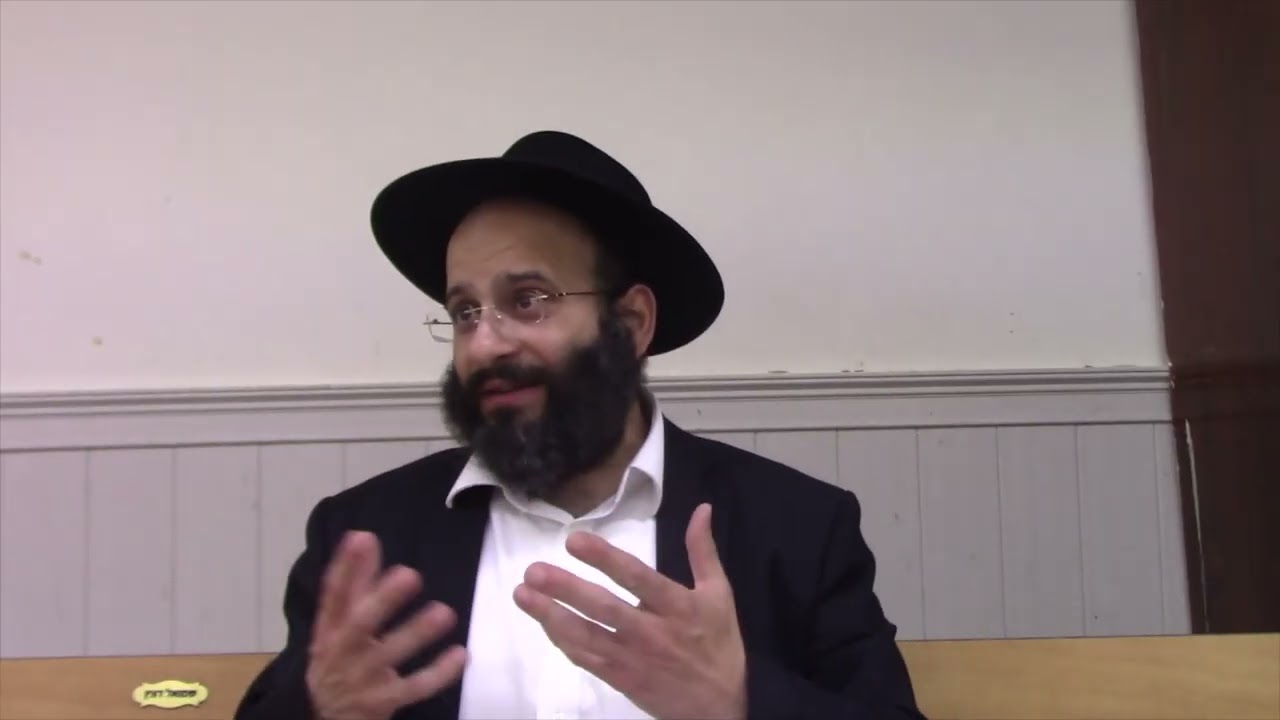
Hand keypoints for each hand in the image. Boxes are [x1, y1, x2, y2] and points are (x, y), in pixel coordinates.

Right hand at [306, 531, 466, 719]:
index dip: (345, 567)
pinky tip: (461, 654)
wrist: (328, 716)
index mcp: (330, 628)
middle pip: (360, 624)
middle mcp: (343, 651)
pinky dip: (438, 673)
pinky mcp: (385, 700)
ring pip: (390, 654)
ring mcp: (363, 678)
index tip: (362, 538)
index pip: (334, 594)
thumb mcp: (337, 625)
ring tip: (445, 612)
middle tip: (409, 574)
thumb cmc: (339, 659)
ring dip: (417, 633)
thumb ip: (355, 583)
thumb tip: (363, 536)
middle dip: (383, 599)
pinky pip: (415, 687)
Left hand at [513, 503, 745, 719]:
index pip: (637, 578)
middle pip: (603, 608)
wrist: (719, 709)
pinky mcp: (620, 678)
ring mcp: (632, 658)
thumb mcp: (720, 594)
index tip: (574, 540)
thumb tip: (701, 509)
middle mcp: (651, 631)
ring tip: (523, 594)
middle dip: (566, 589)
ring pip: (586, 635)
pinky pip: (585, 658)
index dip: (605, 559)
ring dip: (551, 615)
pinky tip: (543, 621)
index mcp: (677, 606)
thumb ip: (703, 551)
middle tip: (533, 571)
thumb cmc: (719, 645)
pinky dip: (562, 640)